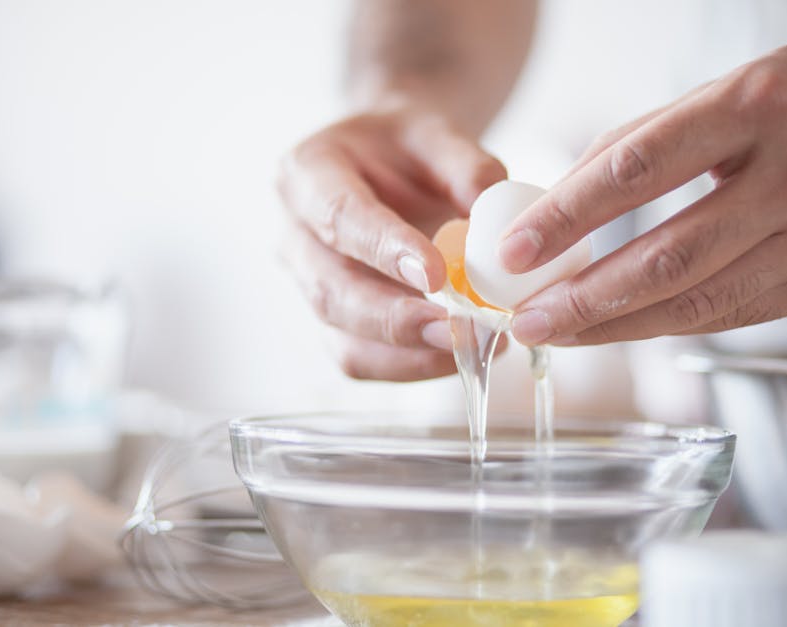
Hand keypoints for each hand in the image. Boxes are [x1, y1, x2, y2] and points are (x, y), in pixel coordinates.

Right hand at [278, 103, 506, 379]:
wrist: (387, 165)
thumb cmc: (405, 147)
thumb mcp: (436, 131)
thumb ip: (465, 164)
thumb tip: (491, 207)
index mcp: (307, 173)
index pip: (339, 216)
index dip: (382, 249)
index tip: (434, 274)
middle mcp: (295, 235)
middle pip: (330, 290)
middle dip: (393, 318)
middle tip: (452, 329)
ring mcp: (309, 284)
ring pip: (341, 336)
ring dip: (404, 353)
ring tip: (466, 348)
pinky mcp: (334, 320)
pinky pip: (360, 358)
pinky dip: (408, 366)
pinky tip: (455, 355)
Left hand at [499, 37, 786, 345]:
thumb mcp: (728, 91)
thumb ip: (645, 142)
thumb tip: (559, 201)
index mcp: (756, 105)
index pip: (636, 170)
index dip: (566, 216)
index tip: (514, 250)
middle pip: (665, 256)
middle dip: (582, 298)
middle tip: (525, 319)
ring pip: (697, 301)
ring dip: (614, 327)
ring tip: (558, 332)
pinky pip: (732, 315)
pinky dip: (666, 325)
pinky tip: (620, 328)